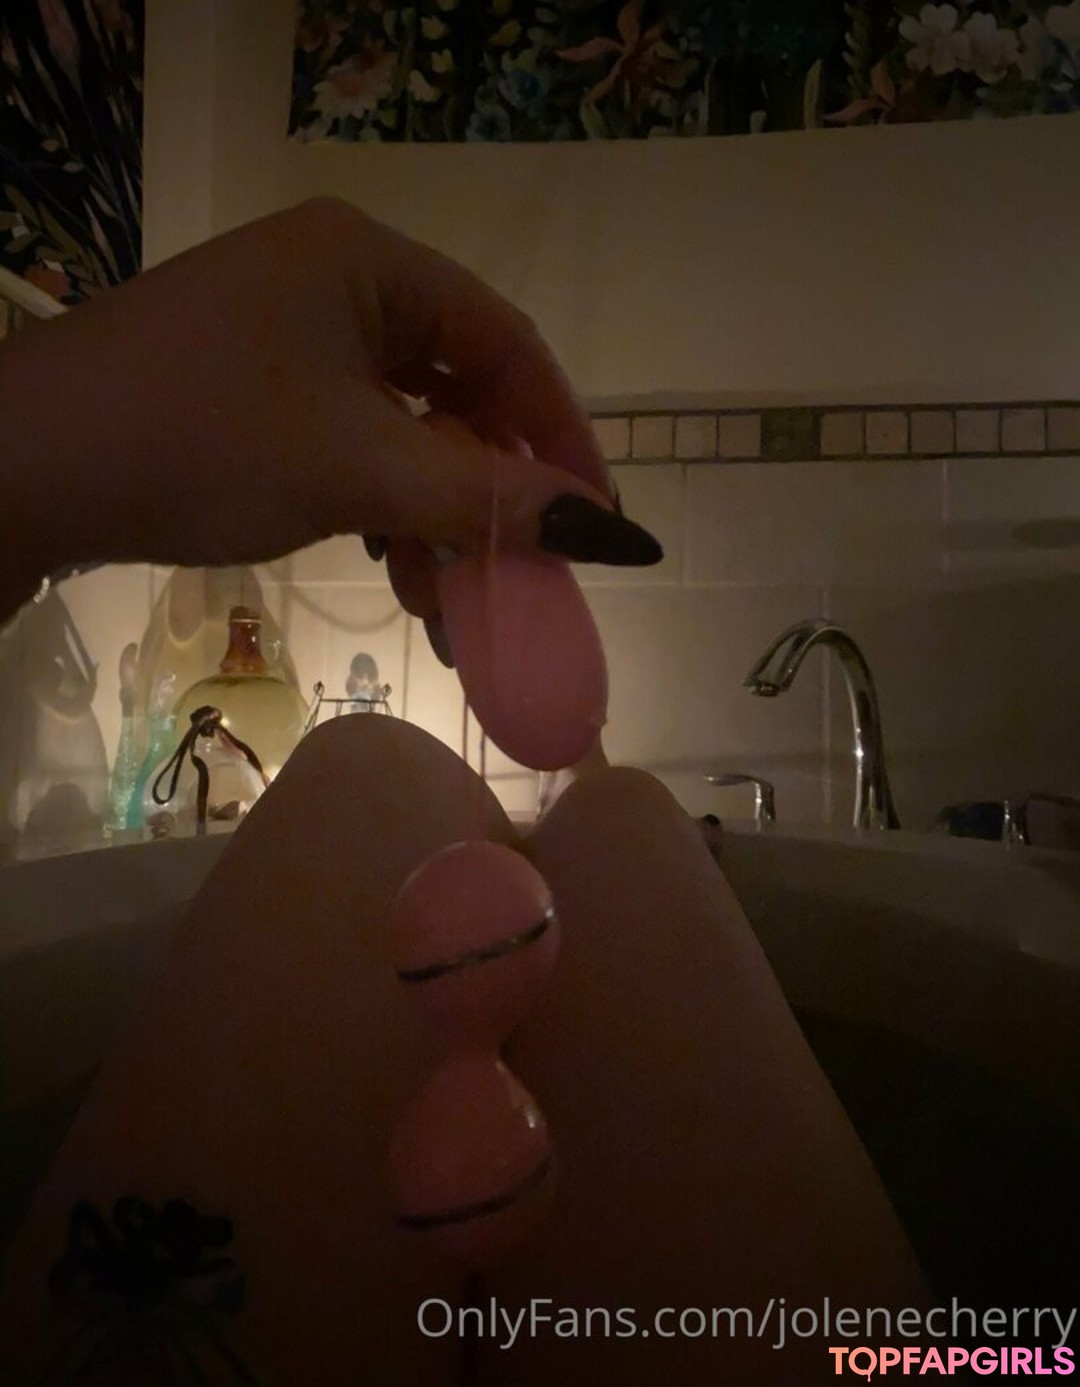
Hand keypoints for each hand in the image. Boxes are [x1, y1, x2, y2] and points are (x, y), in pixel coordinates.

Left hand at [0, 198, 659, 600]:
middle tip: (532, 573)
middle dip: (497, 494)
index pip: (507, 344)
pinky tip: (404, 580)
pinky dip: (387, 513)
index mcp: (371, 263)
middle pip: (461, 390)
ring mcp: (291, 340)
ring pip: (408, 431)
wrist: (22, 468)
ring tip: (461, 610)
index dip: (563, 436)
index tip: (599, 524)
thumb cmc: (203, 441)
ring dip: (441, 520)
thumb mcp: (361, 468)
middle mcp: (338, 285)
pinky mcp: (256, 394)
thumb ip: (491, 499)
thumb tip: (619, 536)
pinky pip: (355, 448)